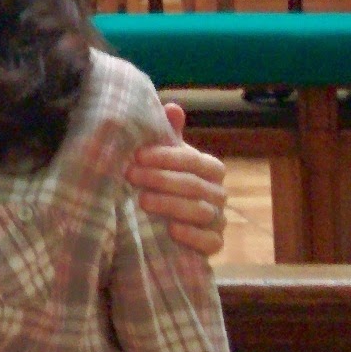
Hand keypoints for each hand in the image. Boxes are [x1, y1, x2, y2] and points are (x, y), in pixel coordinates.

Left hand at [126, 102, 228, 257]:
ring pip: (200, 212)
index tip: (137, 155)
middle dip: (160, 179)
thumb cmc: (165, 182)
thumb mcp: (164, 158)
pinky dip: (192, 236)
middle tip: (131, 176)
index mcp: (211, 168)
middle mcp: (219, 193)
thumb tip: (173, 107)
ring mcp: (219, 220)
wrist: (165, 224)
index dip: (166, 157)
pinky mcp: (214, 244)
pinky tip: (171, 230)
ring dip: (170, 205)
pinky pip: (210, 241)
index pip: (194, 160)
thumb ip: (169, 135)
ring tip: (142, 201)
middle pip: (194, 185)